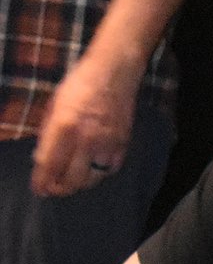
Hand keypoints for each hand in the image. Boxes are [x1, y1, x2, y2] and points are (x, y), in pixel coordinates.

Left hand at [31, 51, 139, 195]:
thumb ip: (48, 134)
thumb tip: (42, 159)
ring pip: (92, 178)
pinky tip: (92, 167)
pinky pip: (110, 169)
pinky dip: (100, 173)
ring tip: (71, 180)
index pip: (50, 164)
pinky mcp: (123, 144)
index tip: (38, 190)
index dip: (42, 181)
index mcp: (64, 127)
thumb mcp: (54, 106)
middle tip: (53, 189)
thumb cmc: (79, 85)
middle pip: (72, 179)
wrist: (114, 74)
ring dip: (79, 183)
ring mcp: (107, 144)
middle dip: (60, 189)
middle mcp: (86, 139)